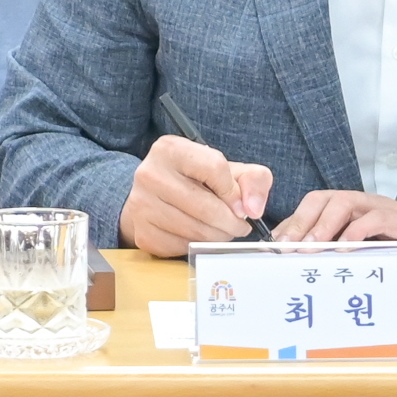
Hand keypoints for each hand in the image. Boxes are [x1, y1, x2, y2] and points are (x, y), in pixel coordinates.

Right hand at [120, 135, 272, 257]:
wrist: (158, 196)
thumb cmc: (198, 180)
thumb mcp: (229, 170)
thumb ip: (254, 180)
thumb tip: (253, 209)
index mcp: (171, 149)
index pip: (215, 168)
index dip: (234, 192)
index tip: (240, 205)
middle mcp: (150, 174)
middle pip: (206, 207)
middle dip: (231, 222)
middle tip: (238, 226)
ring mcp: (141, 205)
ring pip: (195, 231)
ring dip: (218, 237)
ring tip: (222, 232)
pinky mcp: (142, 232)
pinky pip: (181, 247)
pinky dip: (198, 247)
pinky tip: (200, 237)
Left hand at [273, 190, 396, 243]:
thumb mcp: (362, 249)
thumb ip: (335, 249)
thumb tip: (299, 261)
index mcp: (350, 207)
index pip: (314, 204)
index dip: (294, 222)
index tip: (277, 245)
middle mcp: (363, 202)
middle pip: (324, 198)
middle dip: (303, 221)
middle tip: (290, 248)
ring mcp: (383, 207)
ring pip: (346, 203)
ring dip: (325, 226)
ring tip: (312, 247)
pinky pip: (376, 219)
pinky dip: (358, 232)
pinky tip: (345, 248)